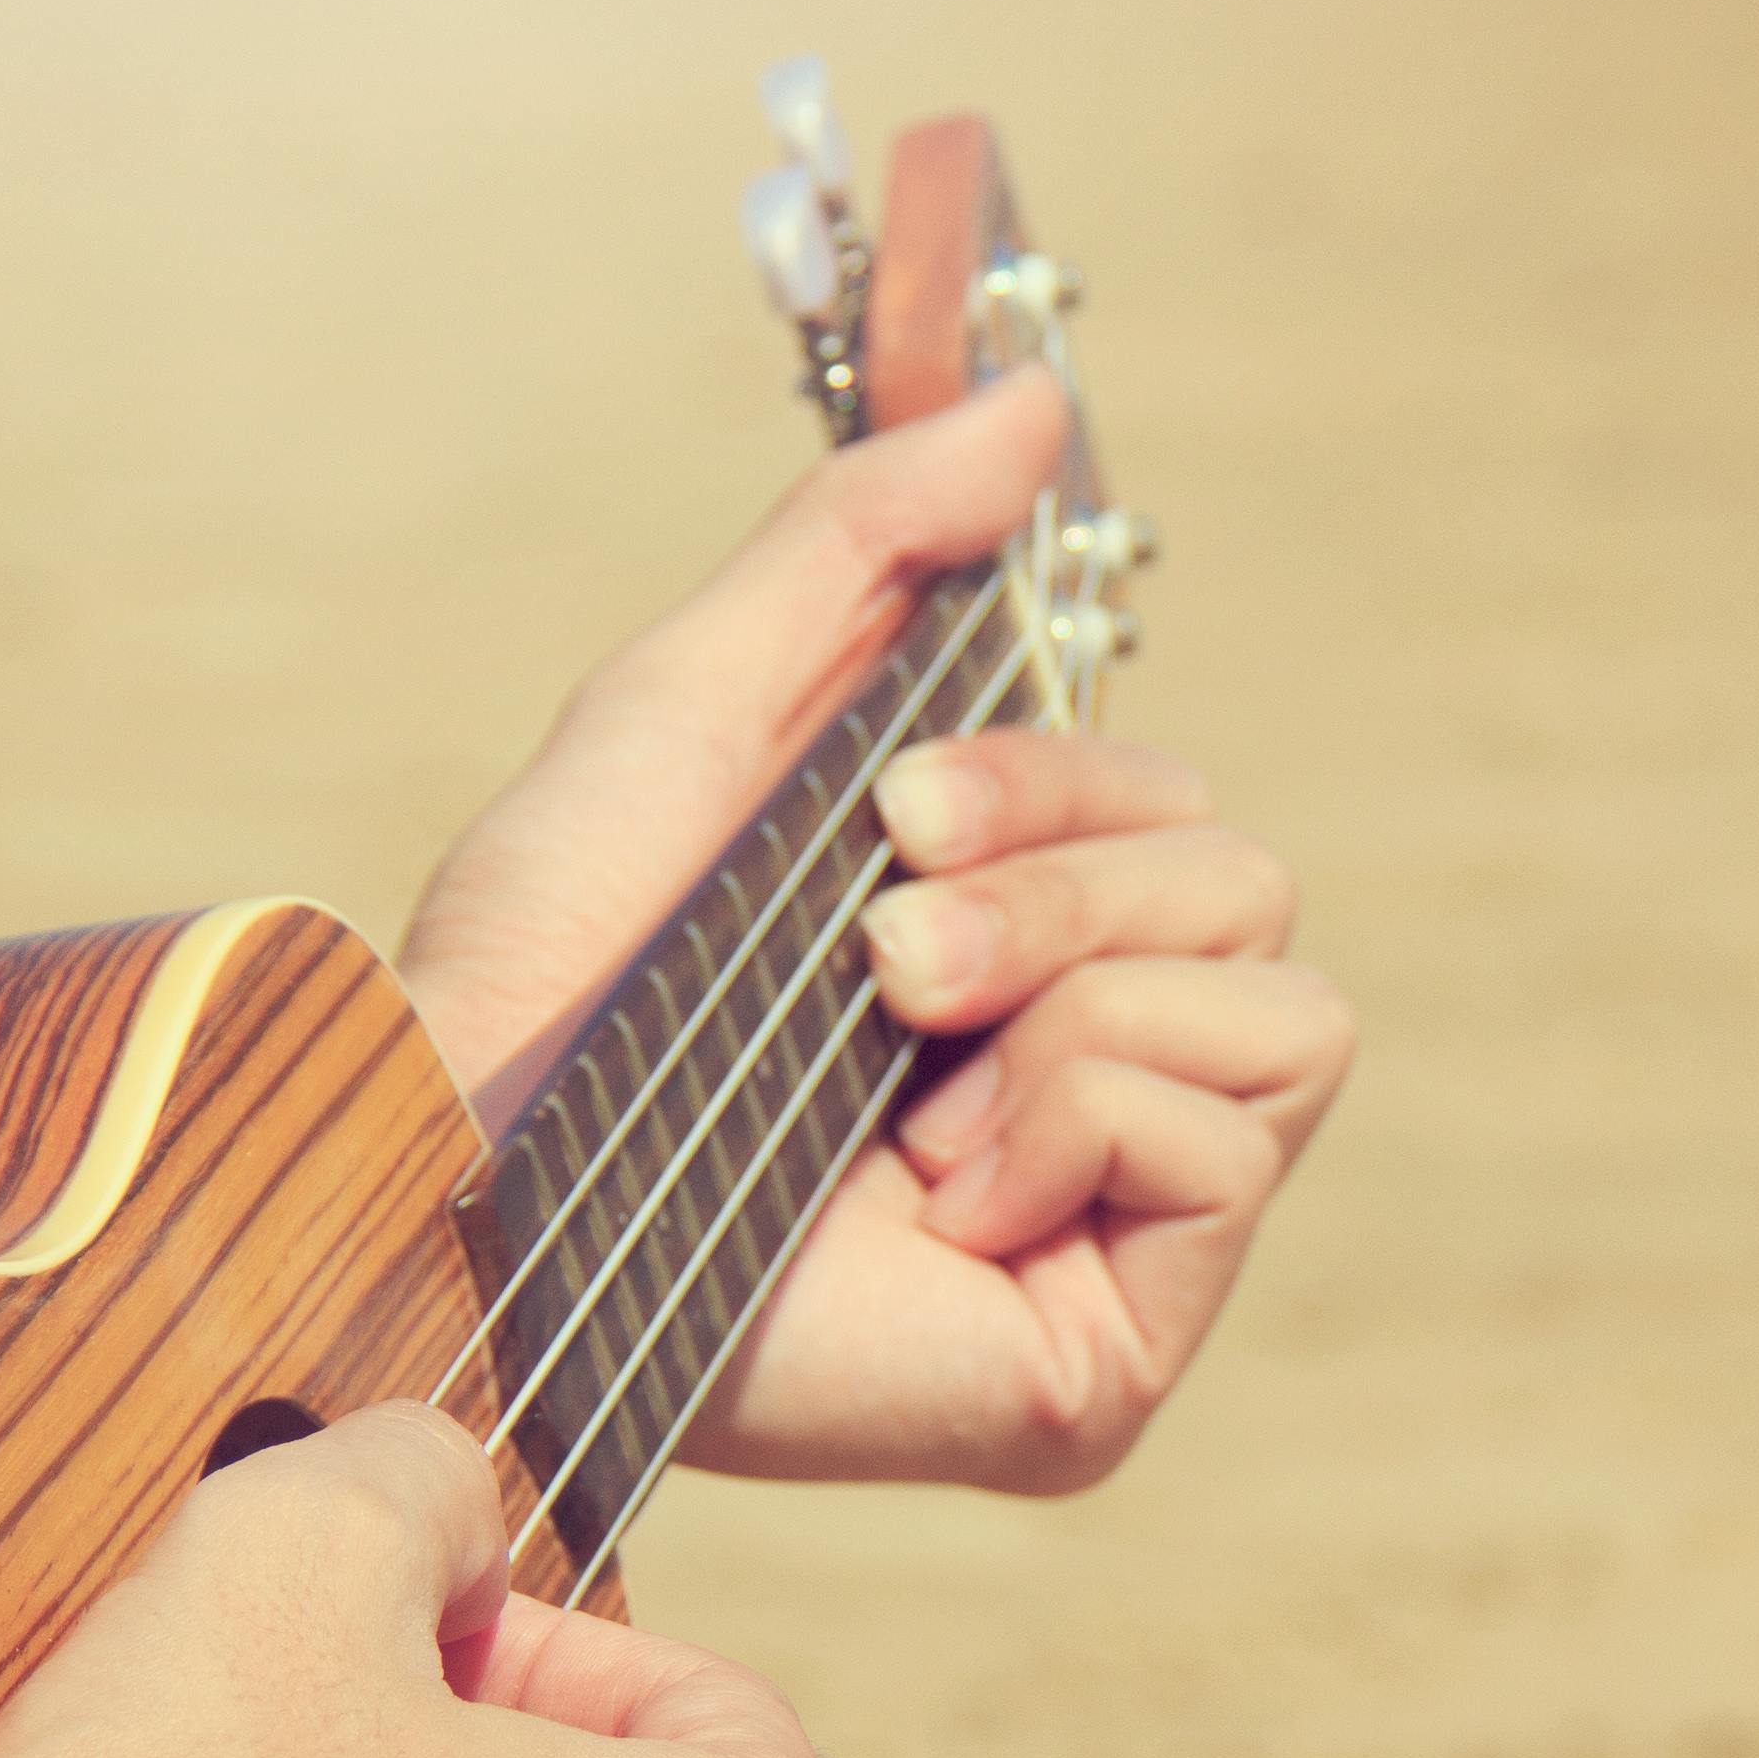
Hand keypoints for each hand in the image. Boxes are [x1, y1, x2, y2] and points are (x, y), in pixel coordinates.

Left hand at [398, 371, 1354, 1494]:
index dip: (1056, 783)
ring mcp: (1104, 1231)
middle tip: (883, 959)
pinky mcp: (1113, 1358)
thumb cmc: (551, 970)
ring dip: (1069, 1000)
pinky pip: (1240, 1142)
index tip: (888, 818)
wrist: (476, 1191)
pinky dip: (1081, 1124)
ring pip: (1282, 1009)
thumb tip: (1032, 399)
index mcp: (1003, 955)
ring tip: (902, 1091)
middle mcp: (1073, 1086)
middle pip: (1244, 882)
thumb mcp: (703, 701)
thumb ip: (866, 540)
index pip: (1180, 809)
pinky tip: (939, 1200)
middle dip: (1057, 890)